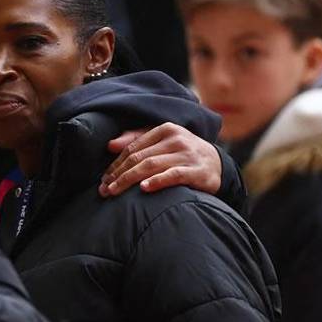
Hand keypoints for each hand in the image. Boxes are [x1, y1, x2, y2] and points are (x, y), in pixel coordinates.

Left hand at [100, 122, 221, 196]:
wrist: (217, 164)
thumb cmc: (183, 154)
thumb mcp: (163, 142)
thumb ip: (137, 140)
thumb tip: (110, 145)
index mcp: (165, 130)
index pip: (133, 147)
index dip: (116, 164)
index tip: (104, 179)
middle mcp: (176, 139)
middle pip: (139, 157)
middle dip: (118, 174)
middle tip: (104, 189)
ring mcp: (187, 155)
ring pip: (151, 166)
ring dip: (129, 180)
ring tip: (114, 191)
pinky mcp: (197, 171)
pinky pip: (173, 175)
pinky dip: (157, 181)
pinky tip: (143, 188)